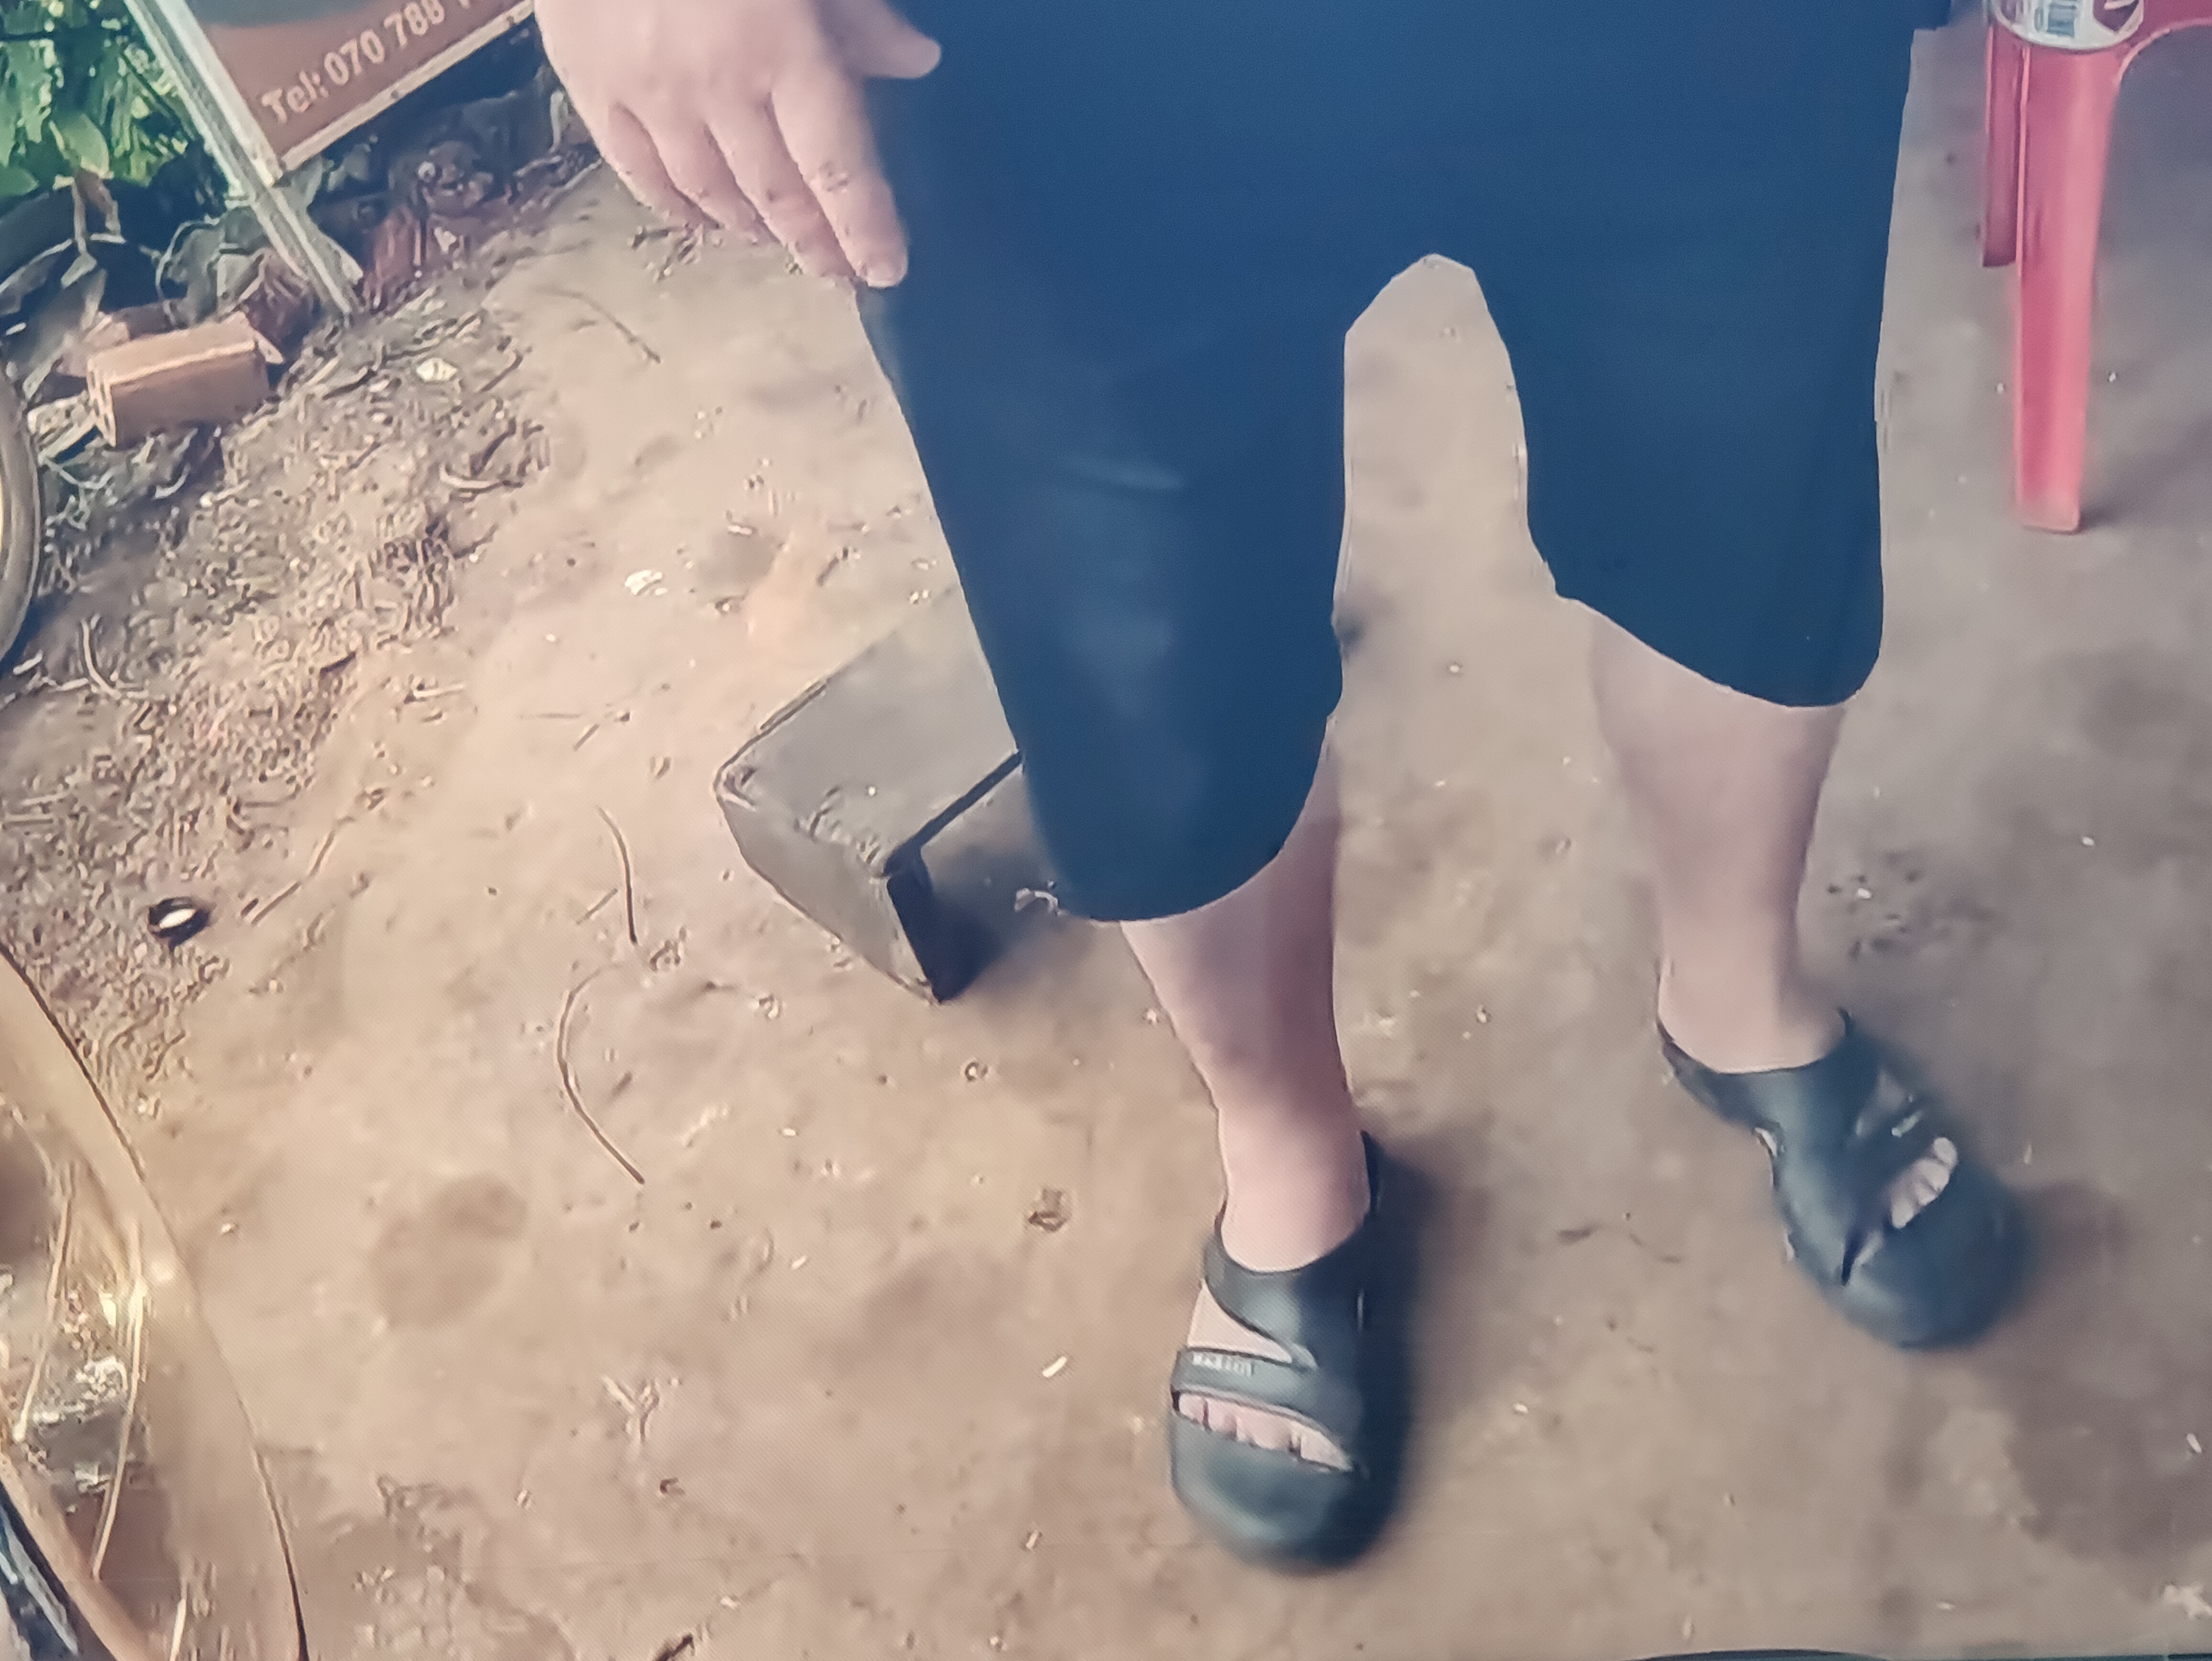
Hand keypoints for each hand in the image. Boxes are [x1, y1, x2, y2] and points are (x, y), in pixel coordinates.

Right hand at [536, 0, 939, 285]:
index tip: (885, 271)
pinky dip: (673, 205)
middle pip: (776, 193)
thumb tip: (918, 61)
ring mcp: (650, 94)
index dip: (865, 228)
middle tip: (837, 272)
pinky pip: (637, 169)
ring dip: (749, 225)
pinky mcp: (591, 85)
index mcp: (783, 50)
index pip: (838, 168)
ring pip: (708, 191)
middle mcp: (719, 90)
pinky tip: (698, 221)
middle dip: (812, 242)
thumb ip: (858, 13)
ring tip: (775, 240)